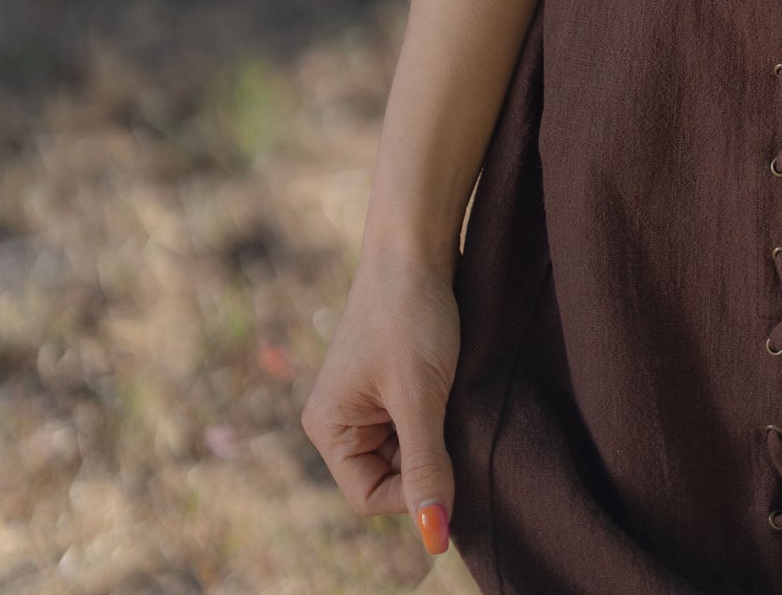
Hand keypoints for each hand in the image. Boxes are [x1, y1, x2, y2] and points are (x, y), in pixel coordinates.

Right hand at [302, 250, 461, 557]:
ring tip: (451, 393)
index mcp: (328, 427)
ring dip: (436, 433)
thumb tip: (436, 539)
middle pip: (390, 475)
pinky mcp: (393, 379)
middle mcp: (341, 417)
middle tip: (453, 418)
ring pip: (409, 448)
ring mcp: (367, 398)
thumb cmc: (411, 314)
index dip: (413, 492)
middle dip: (426, 458)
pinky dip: (439, 412)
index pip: (370, 497)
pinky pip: (416, 420)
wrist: (418, 241)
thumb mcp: (421, 397)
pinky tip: (453, 386)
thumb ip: (427, 467)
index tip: (450, 462)